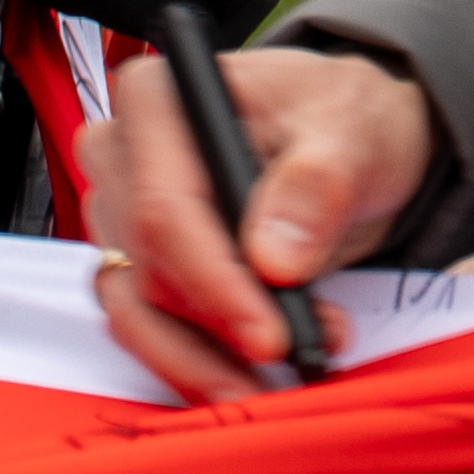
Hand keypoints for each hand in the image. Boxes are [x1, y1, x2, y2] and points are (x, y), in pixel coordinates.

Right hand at [88, 43, 434, 399]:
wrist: (348, 146)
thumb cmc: (342, 119)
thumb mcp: (353, 130)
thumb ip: (319, 183)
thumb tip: (275, 260)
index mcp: (160, 99)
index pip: (165, 209)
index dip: (214, 284)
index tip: (271, 336)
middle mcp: (122, 154)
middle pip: (149, 268)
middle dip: (224, 329)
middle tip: (301, 354)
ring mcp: (120, 212)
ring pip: (137, 310)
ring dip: (206, 360)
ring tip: (285, 374)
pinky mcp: (134, 261)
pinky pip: (147, 327)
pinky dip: (198, 360)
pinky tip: (254, 374)